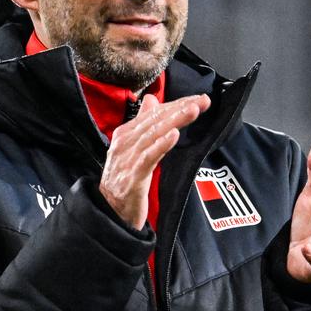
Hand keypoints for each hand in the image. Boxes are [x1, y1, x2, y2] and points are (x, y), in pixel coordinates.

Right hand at [100, 94, 209, 228]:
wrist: (109, 211)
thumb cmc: (124, 180)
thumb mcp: (133, 148)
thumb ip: (142, 124)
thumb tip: (151, 100)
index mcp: (126, 134)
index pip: (154, 113)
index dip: (176, 104)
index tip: (198, 99)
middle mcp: (125, 143)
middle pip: (155, 120)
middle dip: (180, 108)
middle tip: (201, 101)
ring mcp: (127, 159)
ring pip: (153, 134)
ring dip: (174, 121)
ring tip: (192, 111)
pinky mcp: (132, 176)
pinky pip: (148, 158)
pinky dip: (161, 145)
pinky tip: (174, 136)